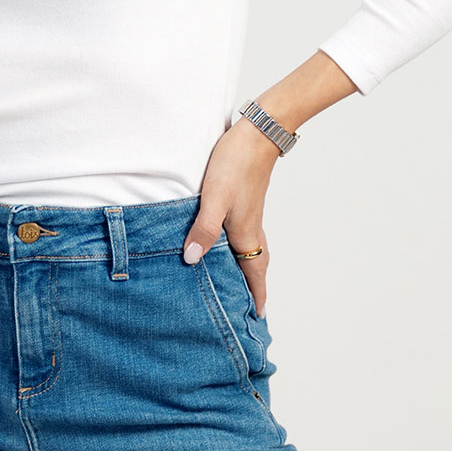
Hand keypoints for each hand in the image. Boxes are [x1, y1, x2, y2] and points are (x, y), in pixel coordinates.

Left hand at [182, 117, 279, 311]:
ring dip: (251, 269)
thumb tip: (192, 259)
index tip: (259, 317)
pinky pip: (248, 236)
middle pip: (257, 265)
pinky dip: (244, 249)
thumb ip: (203, 229)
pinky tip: (231, 245)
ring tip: (243, 283)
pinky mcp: (247, 202)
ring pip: (253, 250)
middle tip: (252, 308)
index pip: (254, 272)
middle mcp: (251, 228)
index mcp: (245, 233)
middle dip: (256, 287)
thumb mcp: (214, 199)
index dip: (257, 295)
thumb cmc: (236, 164)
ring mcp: (250, 215)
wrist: (258, 133)